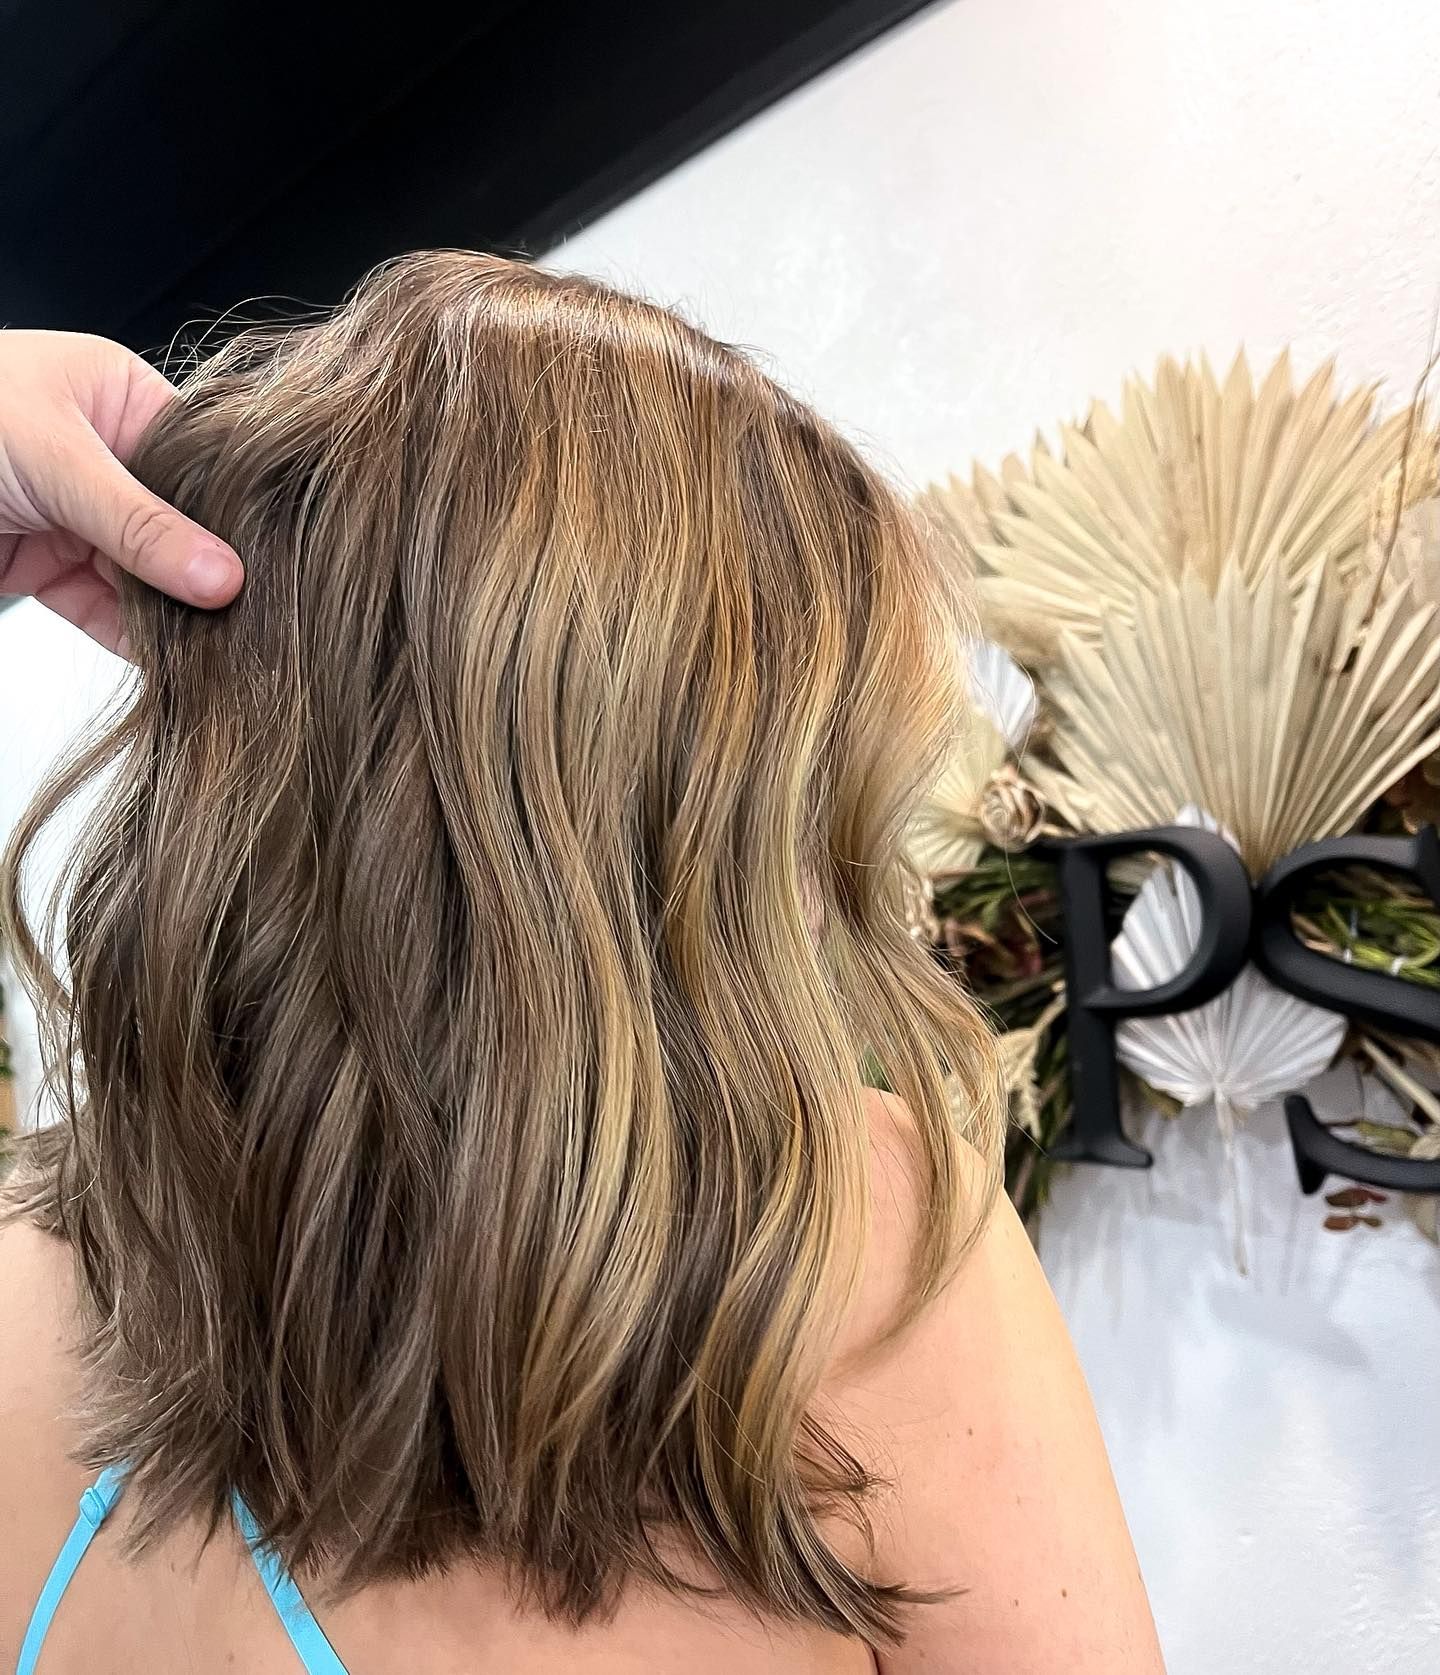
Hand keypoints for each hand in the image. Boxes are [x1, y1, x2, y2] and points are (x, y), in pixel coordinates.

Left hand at [0, 329, 241, 654]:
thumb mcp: (55, 459)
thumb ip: (140, 524)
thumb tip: (224, 578)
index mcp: (120, 398)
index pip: (204, 466)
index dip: (238, 518)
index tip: (272, 570)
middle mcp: (109, 457)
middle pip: (183, 529)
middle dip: (209, 578)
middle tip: (257, 625)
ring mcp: (82, 519)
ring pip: (151, 578)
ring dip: (179, 617)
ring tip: (229, 654)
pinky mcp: (52, 572)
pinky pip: (112, 613)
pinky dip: (140, 642)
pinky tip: (179, 665)